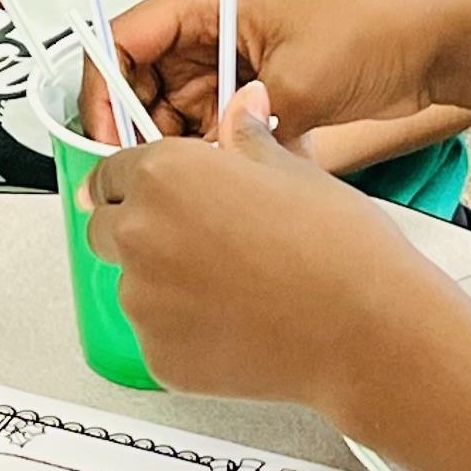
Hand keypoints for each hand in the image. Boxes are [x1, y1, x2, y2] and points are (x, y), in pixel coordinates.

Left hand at [84, 111, 470, 420]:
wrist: (364, 328)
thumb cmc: (338, 248)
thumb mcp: (294, 170)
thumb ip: (246, 142)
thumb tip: (241, 113)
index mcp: (166, 175)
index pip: (110, 172)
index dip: (136, 183)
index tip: (150, 194)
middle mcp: (141, 234)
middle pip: (105, 229)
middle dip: (140, 232)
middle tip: (199, 243)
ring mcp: (144, 302)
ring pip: (133, 287)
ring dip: (165, 285)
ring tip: (235, 289)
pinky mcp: (158, 356)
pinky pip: (157, 337)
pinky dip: (185, 333)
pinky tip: (238, 325)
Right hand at [95, 0, 470, 142]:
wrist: (437, 41)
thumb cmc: (375, 27)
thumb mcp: (300, 78)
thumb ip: (244, 125)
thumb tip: (204, 169)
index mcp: (203, 0)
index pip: (119, 43)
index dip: (105, 96)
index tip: (112, 147)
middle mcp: (207, 30)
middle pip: (139, 87)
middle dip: (144, 135)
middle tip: (166, 179)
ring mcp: (230, 64)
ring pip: (173, 118)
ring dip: (185, 152)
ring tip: (212, 178)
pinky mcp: (255, 95)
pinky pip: (212, 132)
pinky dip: (218, 156)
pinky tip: (239, 174)